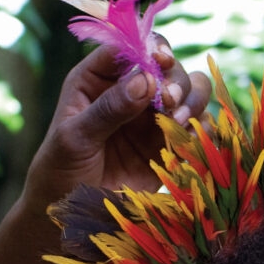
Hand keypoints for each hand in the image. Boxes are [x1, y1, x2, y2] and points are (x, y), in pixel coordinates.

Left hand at [25, 35, 211, 201]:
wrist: (72, 215)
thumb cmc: (60, 171)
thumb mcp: (74, 138)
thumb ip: (108, 109)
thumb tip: (146, 80)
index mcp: (97, 79)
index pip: (129, 49)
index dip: (150, 48)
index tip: (162, 61)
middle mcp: (129, 92)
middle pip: (167, 68)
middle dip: (175, 79)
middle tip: (171, 101)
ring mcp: (151, 118)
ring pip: (189, 92)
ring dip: (193, 100)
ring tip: (181, 119)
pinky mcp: (169, 144)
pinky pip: (198, 127)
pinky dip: (203, 128)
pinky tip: (191, 139)